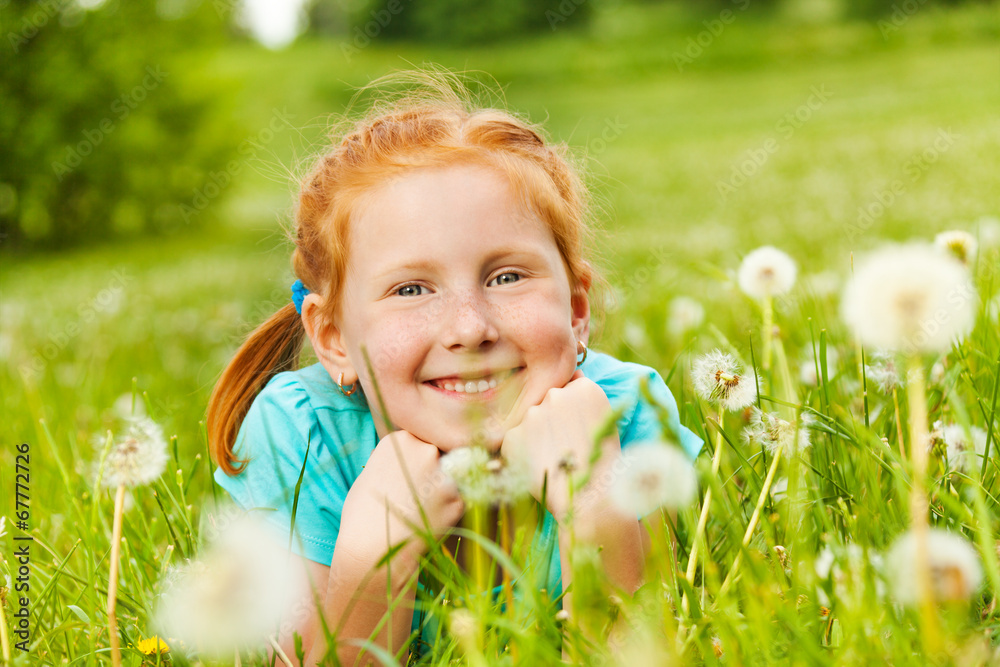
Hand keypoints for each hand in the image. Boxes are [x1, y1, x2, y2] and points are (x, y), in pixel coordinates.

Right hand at [339, 431, 463, 563]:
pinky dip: (447, 511)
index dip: (414, 460)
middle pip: (437, 455)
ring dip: (441, 491)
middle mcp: (426, 450)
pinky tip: (427, 522)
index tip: (406, 475)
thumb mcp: (370, 473)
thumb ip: (393, 460)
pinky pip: (457, 501)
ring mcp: (444, 475)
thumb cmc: (361, 514)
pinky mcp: (458, 500)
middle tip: (415, 494)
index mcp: (401, 439)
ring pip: (450, 478)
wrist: (369, 549)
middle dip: (431, 472)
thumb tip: (409, 457)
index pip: (418, 441)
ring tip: (420, 510)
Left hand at [500, 370, 619, 522]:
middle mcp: (556, 394)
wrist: (590, 498)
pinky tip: (540, 469)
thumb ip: (584, 397)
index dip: (571, 413)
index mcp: (584, 388)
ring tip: (553, 461)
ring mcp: (532, 414)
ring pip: (530, 423)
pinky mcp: (512, 435)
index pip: (569, 389)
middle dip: (552, 423)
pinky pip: (515, 441)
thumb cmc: (603, 464)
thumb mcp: (604, 422)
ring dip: (537, 438)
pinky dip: (523, 454)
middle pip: (547, 404)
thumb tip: (574, 374)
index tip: (576, 431)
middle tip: (564, 449)